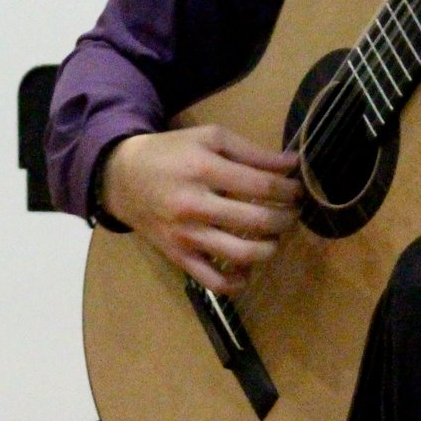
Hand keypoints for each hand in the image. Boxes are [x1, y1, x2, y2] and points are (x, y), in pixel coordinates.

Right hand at [99, 126, 300, 294]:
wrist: (122, 177)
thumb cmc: (172, 153)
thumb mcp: (210, 138)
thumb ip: (252, 152)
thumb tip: (292, 164)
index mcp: (204, 169)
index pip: (262, 187)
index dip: (289, 191)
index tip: (298, 190)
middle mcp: (195, 205)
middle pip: (258, 222)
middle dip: (286, 219)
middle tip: (291, 213)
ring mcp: (186, 236)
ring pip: (241, 255)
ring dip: (270, 249)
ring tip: (273, 237)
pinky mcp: (178, 257)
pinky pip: (214, 281)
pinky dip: (238, 281)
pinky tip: (248, 268)